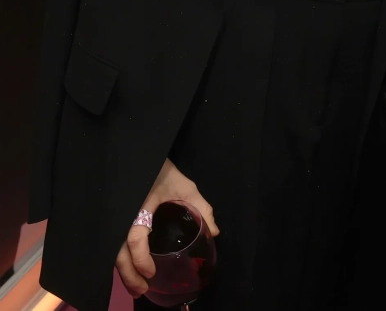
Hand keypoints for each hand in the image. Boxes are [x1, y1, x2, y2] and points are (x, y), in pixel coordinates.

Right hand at [115, 158, 219, 299]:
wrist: (139, 153)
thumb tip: (215, 232)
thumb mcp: (185, 186)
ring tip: (137, 286)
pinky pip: (112, 243)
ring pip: (112, 250)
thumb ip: (201, 208)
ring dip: (124, 270)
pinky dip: (120, 259)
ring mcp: (115, 217)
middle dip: (129, 274)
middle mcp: (122, 215)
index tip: (151, 272)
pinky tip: (129, 268)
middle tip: (142, 290)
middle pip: (118, 252)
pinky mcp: (113, 219)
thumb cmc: (162, 170)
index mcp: (139, 207)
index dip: (141, 259)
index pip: (135, 238)